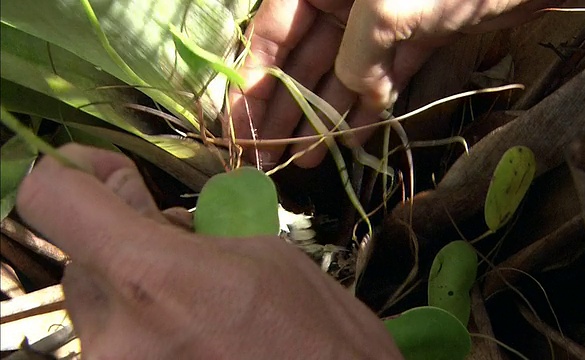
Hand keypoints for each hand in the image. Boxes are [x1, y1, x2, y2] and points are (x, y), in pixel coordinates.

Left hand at [16, 144, 401, 358]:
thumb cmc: (320, 333)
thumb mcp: (260, 255)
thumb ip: (182, 224)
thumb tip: (126, 197)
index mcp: (152, 278)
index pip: (54, 200)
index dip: (74, 173)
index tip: (112, 175)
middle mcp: (113, 338)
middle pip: (79, 259)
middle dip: (124, 239)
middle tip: (180, 242)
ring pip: (95, 306)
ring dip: (132, 286)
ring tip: (196, 299)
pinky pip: (113, 342)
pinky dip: (140, 324)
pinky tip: (191, 331)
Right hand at [227, 0, 558, 168]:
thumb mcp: (387, 9)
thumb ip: (356, 55)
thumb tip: (354, 90)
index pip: (269, 32)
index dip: (251, 81)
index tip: (239, 126)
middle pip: (300, 59)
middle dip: (284, 109)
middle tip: (267, 156)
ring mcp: (379, 21)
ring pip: (340, 75)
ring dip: (322, 118)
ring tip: (303, 160)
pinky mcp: (414, 39)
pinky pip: (381, 79)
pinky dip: (368, 109)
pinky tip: (351, 142)